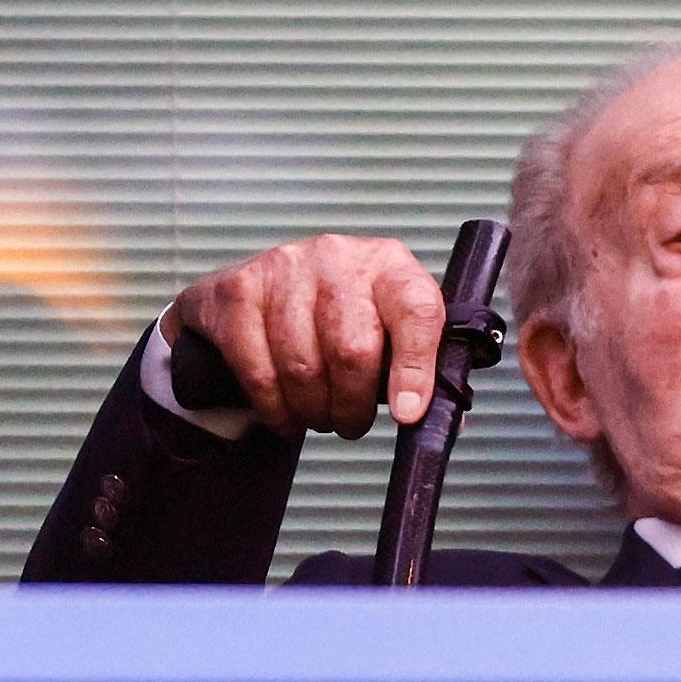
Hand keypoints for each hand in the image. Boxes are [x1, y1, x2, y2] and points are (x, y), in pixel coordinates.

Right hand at [163, 235, 444, 436]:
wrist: (265, 287)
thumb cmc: (340, 314)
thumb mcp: (389, 329)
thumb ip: (419, 369)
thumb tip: (440, 420)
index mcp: (391, 266)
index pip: (416, 313)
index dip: (414, 369)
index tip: (408, 413)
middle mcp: (339, 257)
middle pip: (353, 349)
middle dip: (353, 404)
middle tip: (352, 424)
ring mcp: (285, 268)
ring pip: (304, 365)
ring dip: (313, 409)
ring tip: (320, 416)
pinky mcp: (240, 290)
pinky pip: (258, 369)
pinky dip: (274, 406)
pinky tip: (285, 413)